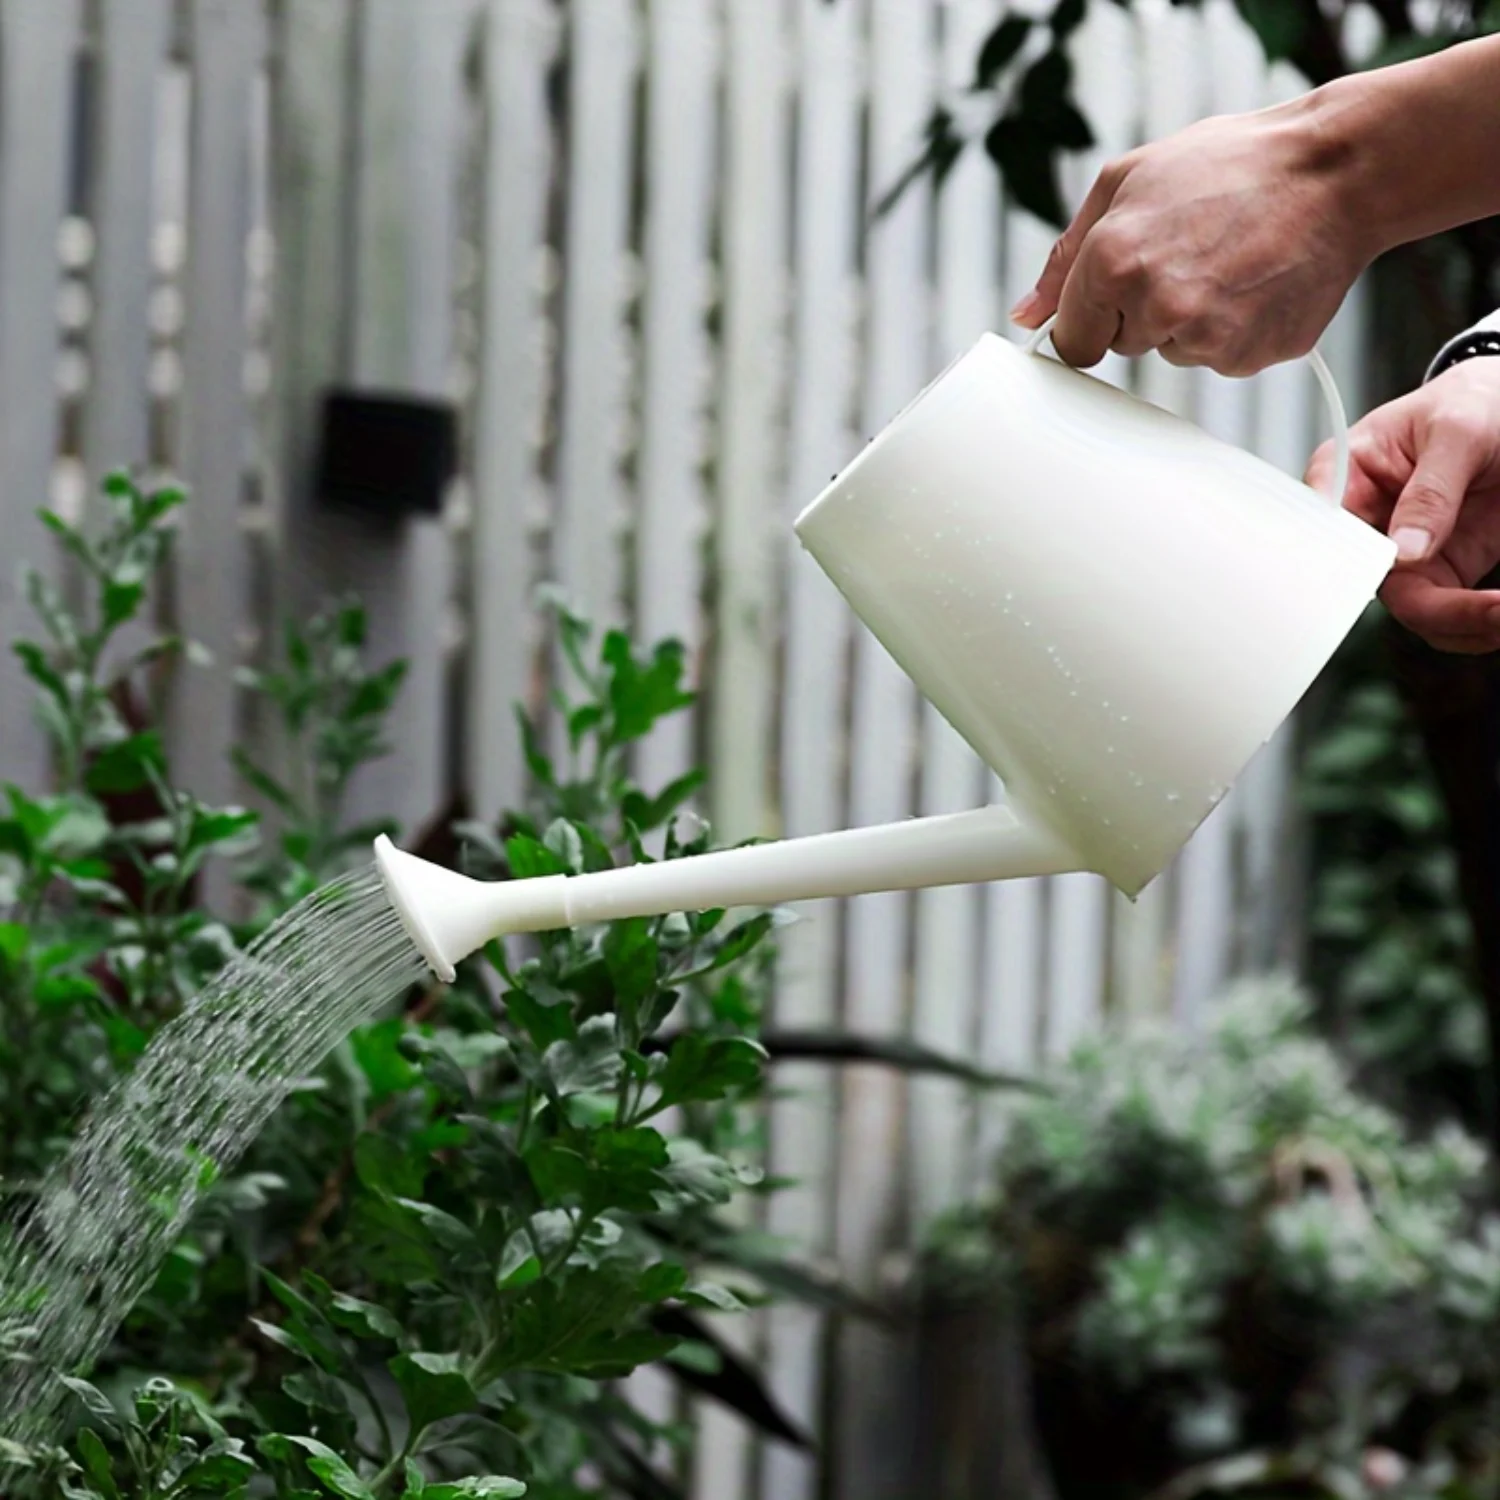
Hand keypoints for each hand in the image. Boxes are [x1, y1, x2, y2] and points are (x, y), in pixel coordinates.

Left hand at [1011, 105, 1370, 375]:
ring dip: (1191, 319)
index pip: (1071, 342)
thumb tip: (1027, 314)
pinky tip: (1256, 281)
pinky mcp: (1249, 357)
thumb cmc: (1232, 166)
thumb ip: (1065, 257)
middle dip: (1144, 310)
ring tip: (1230, 259)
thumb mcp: (1128, 181)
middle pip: (1123, 347)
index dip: (1092, 318)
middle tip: (1192, 252)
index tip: (1115, 300)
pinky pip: (1221, 360)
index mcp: (1112, 262)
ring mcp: (1205, 339)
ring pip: (1173, 353)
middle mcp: (1155, 307)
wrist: (1335, 171)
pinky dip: (1235, 330)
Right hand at [1305, 360, 1499, 652]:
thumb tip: (1404, 552)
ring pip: (1418, 613)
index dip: (1354, 567)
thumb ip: (1431, 490)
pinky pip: (1450, 615)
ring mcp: (1405, 552)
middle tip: (1492, 612)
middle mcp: (1367, 524)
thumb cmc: (1477, 398)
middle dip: (1439, 610)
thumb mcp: (1458, 428)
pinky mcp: (1444, 569)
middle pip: (1376, 589)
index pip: (1327, 534)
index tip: (1407, 577)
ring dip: (1467, 625)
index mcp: (1345, 478)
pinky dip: (1481, 624)